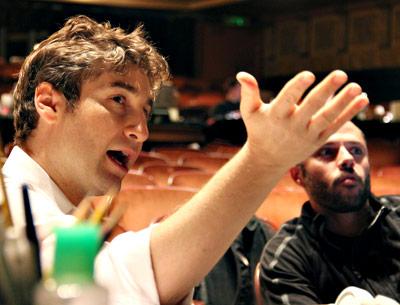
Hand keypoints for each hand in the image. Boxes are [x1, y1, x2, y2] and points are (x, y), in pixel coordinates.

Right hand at [237, 70, 367, 168]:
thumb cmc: (258, 130)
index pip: (287, 99)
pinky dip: (350, 113)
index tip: (309, 74)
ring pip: (328, 117)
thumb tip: (241, 74)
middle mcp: (293, 126)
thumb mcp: (249, 112)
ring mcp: (307, 134)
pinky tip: (363, 98)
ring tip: (357, 86)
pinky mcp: (318, 140)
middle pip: (312, 107)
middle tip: (341, 74)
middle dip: (326, 91)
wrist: (268, 159)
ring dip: (343, 102)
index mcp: (276, 116)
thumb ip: (248, 93)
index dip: (297, 87)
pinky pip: (336, 125)